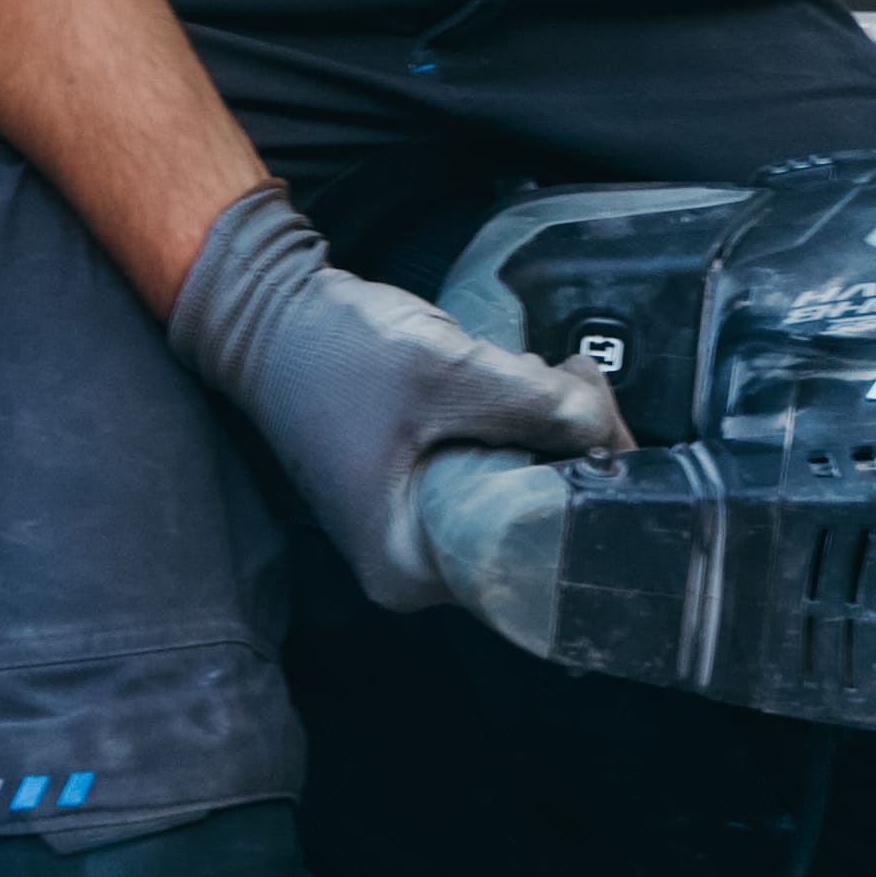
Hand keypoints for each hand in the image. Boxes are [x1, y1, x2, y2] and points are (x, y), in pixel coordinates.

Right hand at [164, 185, 625, 609]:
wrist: (269, 312)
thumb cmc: (339, 354)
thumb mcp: (447, 375)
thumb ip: (535, 406)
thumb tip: (603, 430)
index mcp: (411, 564)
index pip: (529, 554)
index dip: (579, 494)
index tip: (606, 436)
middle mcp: (414, 559)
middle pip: (529, 521)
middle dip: (565, 454)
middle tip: (579, 389)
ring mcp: (416, 517)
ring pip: (517, 483)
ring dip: (542, 429)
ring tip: (547, 374)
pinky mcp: (421, 476)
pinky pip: (493, 459)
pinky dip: (513, 420)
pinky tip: (514, 377)